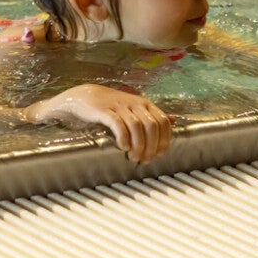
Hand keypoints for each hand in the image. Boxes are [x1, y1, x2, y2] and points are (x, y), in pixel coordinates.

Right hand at [24, 84, 172, 162]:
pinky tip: (123, 147)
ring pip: (137, 126)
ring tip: (133, 157)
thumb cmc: (111, 107)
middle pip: (152, 126)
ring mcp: (120, 106)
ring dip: (138, 145)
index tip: (159, 154)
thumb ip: (153, 115)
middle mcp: (135, 104)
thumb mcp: (135, 108)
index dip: (164, 140)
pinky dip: (123, 137)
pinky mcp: (104, 111)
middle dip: (151, 146)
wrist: (83, 97)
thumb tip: (174, 120)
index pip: (163, 121)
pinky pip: (118, 124)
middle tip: (144, 160)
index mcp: (145, 104)